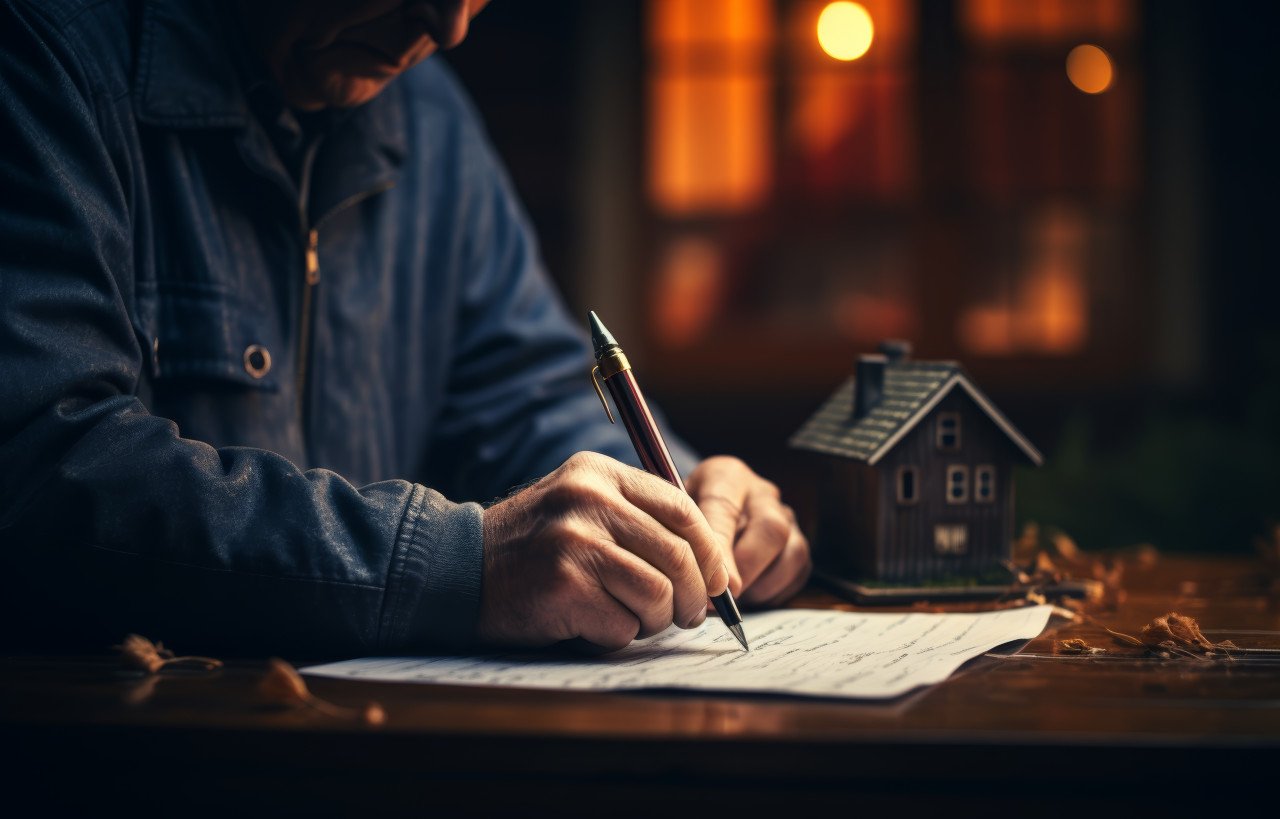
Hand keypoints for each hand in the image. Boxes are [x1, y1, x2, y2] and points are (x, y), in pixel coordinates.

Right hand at [477, 452, 729, 649]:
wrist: (457, 568)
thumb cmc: (534, 547)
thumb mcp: (581, 507)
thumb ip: (637, 520)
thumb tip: (714, 566)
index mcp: (598, 473)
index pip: (682, 509)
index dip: (709, 552)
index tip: (716, 581)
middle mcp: (588, 500)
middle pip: (678, 554)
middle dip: (694, 596)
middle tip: (689, 616)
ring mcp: (574, 542)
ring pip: (658, 593)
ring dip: (655, 620)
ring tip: (634, 621)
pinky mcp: (563, 586)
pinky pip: (623, 624)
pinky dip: (617, 635)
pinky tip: (592, 626)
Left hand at [685, 456, 810, 606]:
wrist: (700, 517)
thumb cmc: (683, 520)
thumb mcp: (674, 518)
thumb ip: (686, 541)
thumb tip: (702, 588)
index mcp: (727, 476)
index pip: (726, 509)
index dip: (720, 551)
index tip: (713, 584)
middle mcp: (761, 492)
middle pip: (772, 528)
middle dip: (748, 569)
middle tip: (726, 596)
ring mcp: (785, 515)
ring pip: (793, 552)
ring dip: (763, 584)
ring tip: (736, 597)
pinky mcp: (797, 542)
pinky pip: (798, 571)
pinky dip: (775, 590)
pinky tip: (750, 595)